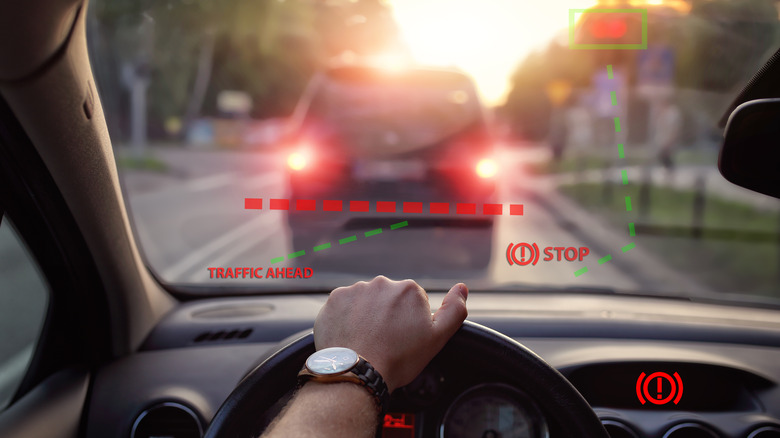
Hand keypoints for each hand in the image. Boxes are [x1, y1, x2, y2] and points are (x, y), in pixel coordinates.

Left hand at [314, 275, 467, 392]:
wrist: (357, 372)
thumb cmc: (398, 359)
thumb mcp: (437, 339)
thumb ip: (454, 310)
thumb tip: (461, 288)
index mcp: (408, 289)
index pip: (412, 302)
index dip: (409, 322)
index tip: (403, 339)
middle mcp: (381, 283)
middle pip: (388, 299)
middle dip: (387, 316)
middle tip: (385, 341)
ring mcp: (355, 290)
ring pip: (365, 302)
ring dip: (367, 316)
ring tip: (366, 341)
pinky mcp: (334, 300)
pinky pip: (344, 306)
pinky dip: (347, 318)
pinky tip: (351, 336)